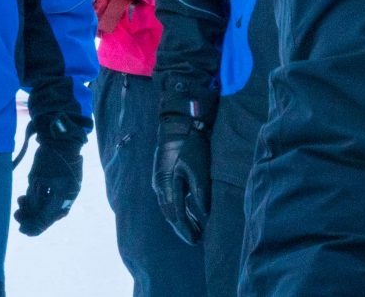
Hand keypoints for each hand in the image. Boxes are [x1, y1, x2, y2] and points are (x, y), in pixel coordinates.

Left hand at [15, 118, 86, 235]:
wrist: (64, 136)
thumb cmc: (48, 156)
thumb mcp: (36, 179)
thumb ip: (33, 200)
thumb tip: (28, 216)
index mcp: (62, 196)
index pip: (45, 220)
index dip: (31, 226)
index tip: (20, 227)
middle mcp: (69, 197)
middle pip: (49, 217)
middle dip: (32, 216)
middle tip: (17, 212)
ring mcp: (71, 192)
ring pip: (51, 209)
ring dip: (35, 208)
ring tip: (21, 200)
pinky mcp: (69, 186)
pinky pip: (55, 200)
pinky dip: (43, 201)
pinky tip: (30, 196)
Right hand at [153, 109, 210, 245]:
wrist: (179, 123)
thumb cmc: (190, 144)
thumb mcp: (198, 168)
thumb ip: (200, 192)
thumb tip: (205, 214)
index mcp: (167, 184)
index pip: (176, 214)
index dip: (186, 229)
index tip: (197, 240)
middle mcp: (160, 185)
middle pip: (170, 213)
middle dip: (183, 228)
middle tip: (197, 240)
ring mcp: (159, 180)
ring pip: (169, 207)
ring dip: (181, 219)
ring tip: (196, 229)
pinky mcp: (163, 175)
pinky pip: (169, 198)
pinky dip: (179, 208)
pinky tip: (189, 212)